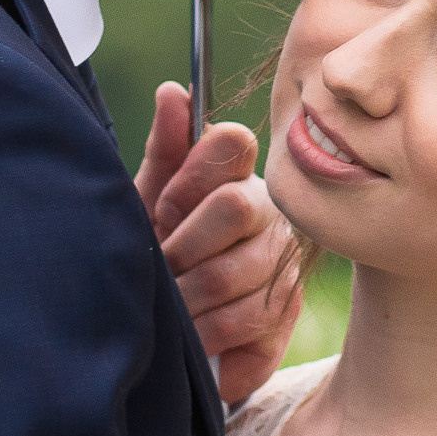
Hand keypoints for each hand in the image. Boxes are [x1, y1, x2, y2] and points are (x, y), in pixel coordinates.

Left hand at [134, 82, 302, 406]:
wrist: (168, 317)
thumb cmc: (161, 243)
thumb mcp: (150, 195)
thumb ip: (166, 146)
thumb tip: (172, 91)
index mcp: (238, 174)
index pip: (232, 142)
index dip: (190, 176)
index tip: (161, 208)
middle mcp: (271, 213)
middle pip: (234, 208)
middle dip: (184, 245)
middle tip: (163, 267)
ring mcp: (284, 265)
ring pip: (234, 274)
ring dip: (188, 300)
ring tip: (168, 310)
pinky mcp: (286, 316)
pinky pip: (249, 325)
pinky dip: (211, 339)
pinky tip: (194, 344)